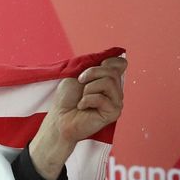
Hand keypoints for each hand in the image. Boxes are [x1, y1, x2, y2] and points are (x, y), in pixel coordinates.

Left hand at [29, 56, 126, 179]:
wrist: (59, 119)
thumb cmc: (66, 100)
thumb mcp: (78, 75)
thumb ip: (96, 66)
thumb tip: (111, 60)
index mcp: (109, 81)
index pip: (121, 63)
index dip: (106, 63)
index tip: (88, 72)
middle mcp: (115, 91)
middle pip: (113, 71)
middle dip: (92, 74)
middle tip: (80, 84)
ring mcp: (116, 102)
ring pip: (109, 82)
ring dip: (88, 88)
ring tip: (82, 98)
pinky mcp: (113, 113)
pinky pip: (102, 98)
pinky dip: (87, 100)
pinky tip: (82, 108)